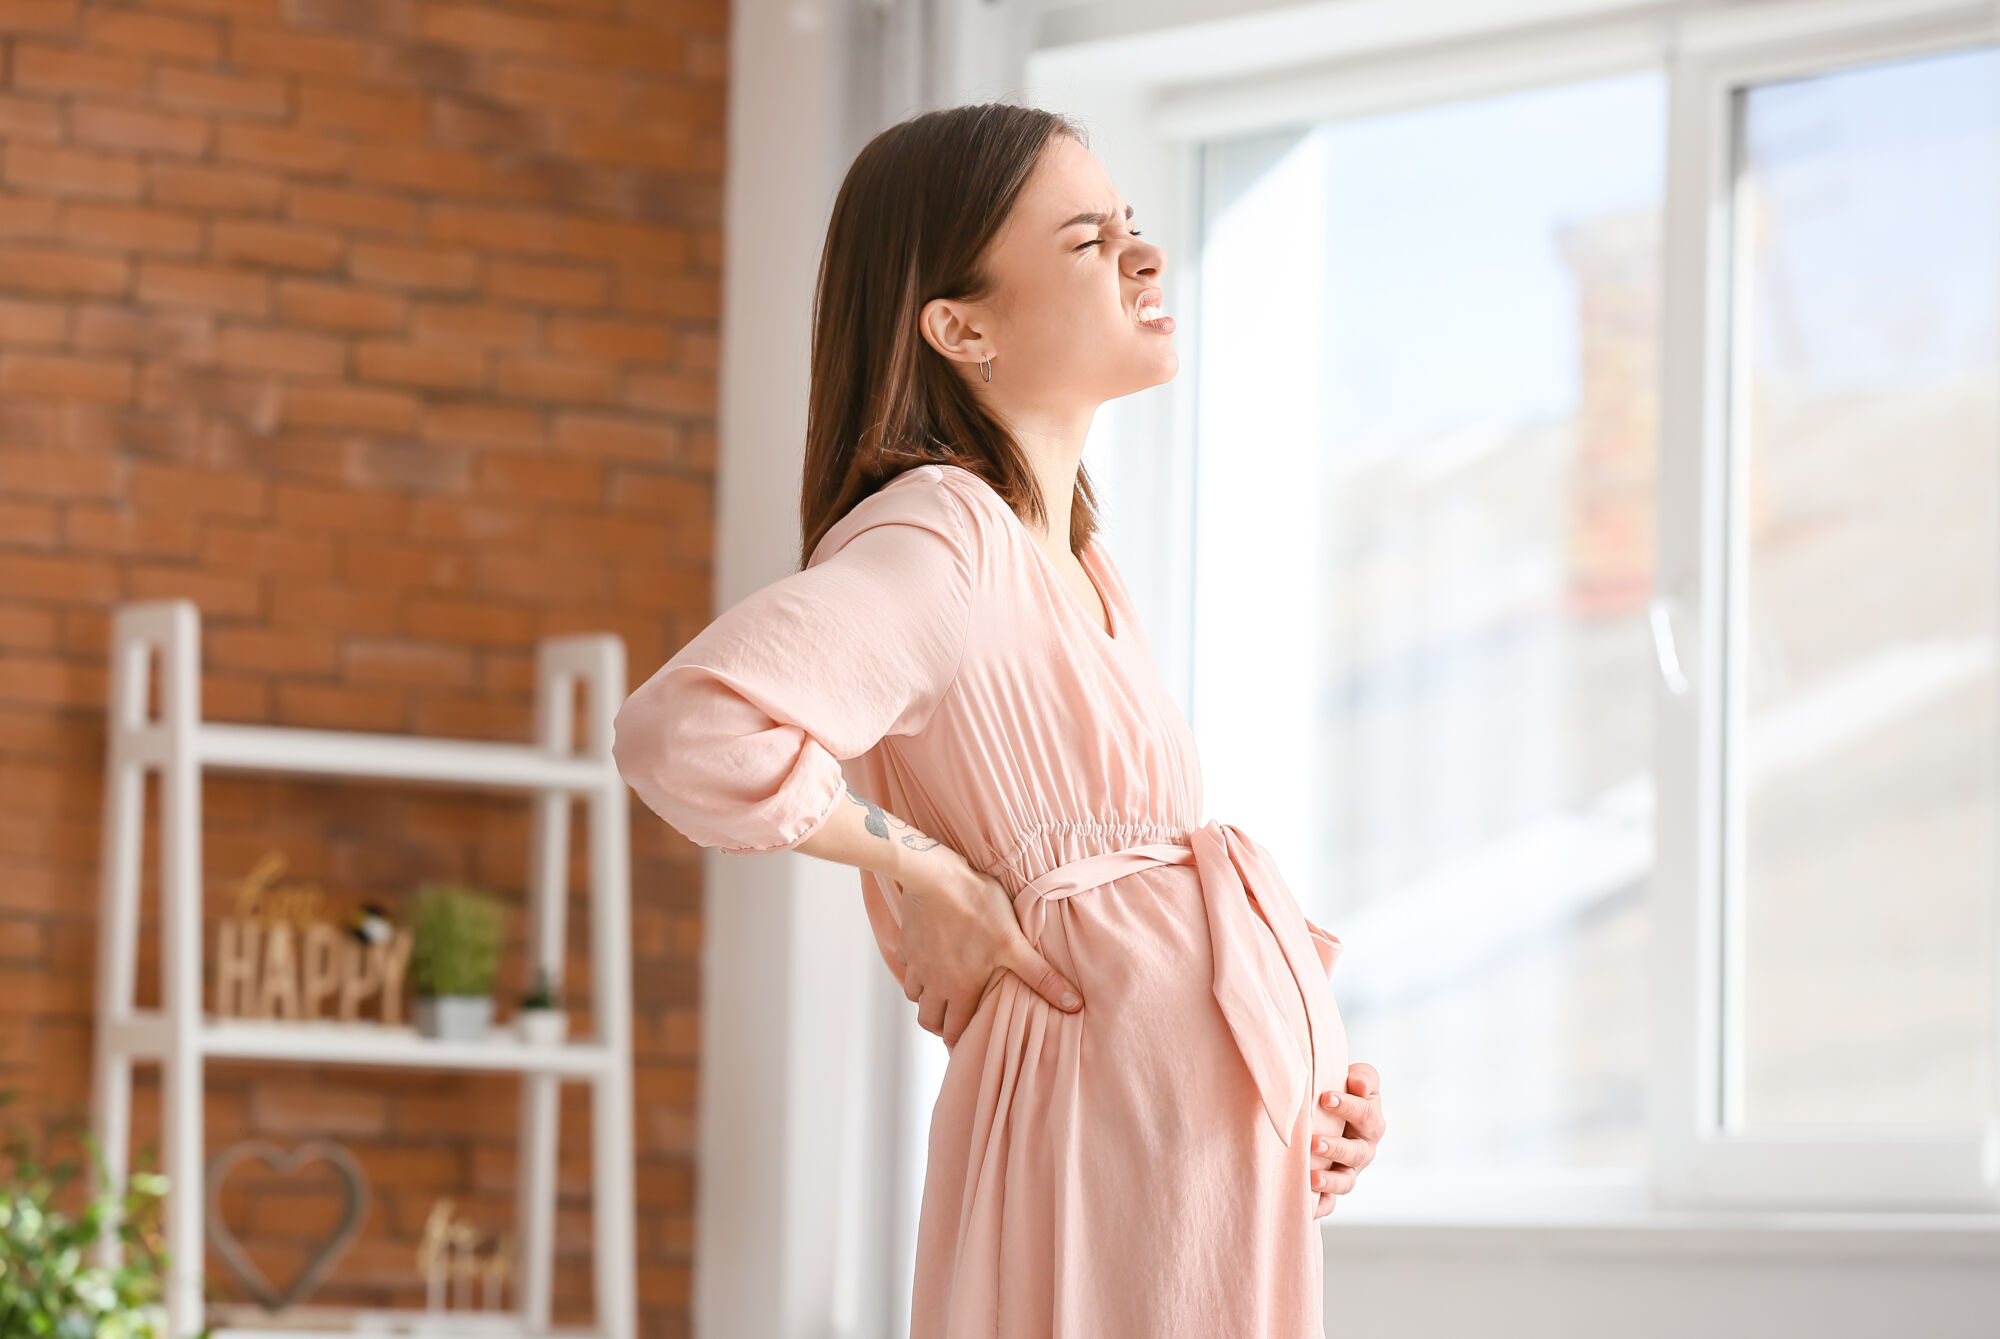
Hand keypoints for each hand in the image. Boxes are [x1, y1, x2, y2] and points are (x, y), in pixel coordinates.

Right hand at [894, 863, 1084, 1047]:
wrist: (936, 876)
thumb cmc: (976, 908)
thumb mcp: (1015, 945)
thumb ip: (1042, 977)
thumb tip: (1075, 1006)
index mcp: (959, 989)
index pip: (953, 1031)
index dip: (959, 1042)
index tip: (966, 1046)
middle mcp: (933, 982)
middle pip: (928, 1020)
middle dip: (940, 1025)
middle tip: (954, 1023)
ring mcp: (917, 962)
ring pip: (914, 994)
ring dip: (926, 998)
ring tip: (942, 993)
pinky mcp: (907, 940)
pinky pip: (905, 963)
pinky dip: (915, 967)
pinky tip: (927, 957)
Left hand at [1308, 1062, 1382, 1216]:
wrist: (1328, 1109)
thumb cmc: (1343, 1090)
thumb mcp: (1358, 1078)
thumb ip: (1364, 1078)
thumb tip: (1358, 1084)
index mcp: (1371, 1121)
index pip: (1365, 1114)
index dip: (1347, 1106)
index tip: (1324, 1098)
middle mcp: (1363, 1149)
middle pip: (1356, 1152)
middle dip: (1336, 1148)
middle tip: (1314, 1142)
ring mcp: (1349, 1170)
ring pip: (1345, 1181)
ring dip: (1330, 1181)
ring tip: (1312, 1177)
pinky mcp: (1334, 1187)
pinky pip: (1331, 1202)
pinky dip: (1322, 1206)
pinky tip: (1309, 1208)